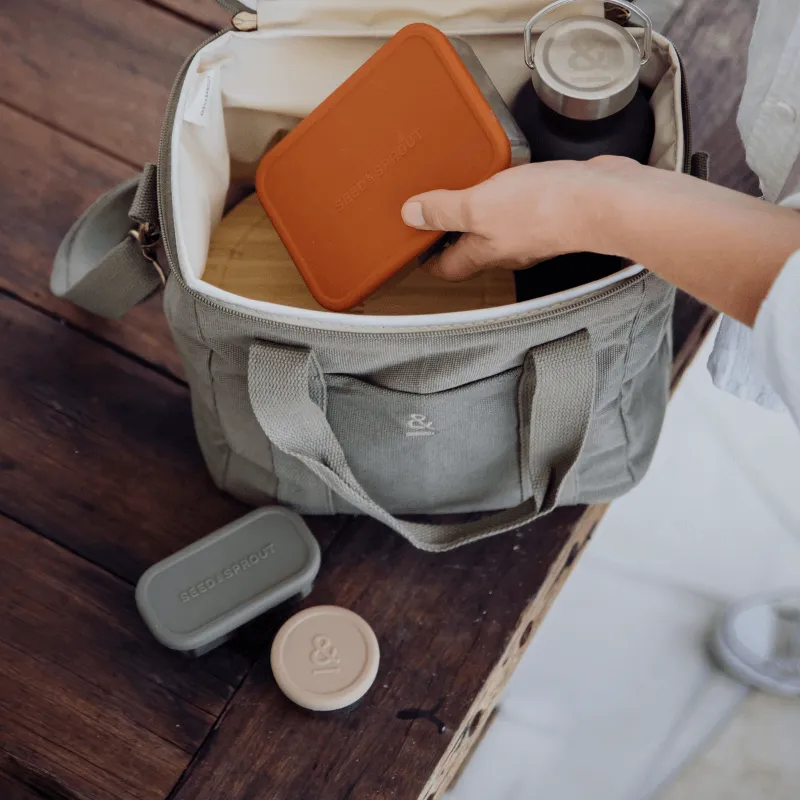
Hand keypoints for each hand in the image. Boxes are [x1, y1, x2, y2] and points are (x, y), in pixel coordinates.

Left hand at [401, 156, 642, 280]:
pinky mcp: (554, 210)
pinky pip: (521, 207)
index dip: (429, 261)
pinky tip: (507, 176)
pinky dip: (507, 197)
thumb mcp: (479, 206)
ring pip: (498, 228)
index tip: (413, 251)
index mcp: (487, 253)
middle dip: (452, 236)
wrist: (604, 200)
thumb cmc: (544, 209)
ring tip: (464, 191)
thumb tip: (411, 216)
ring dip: (479, 215)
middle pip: (473, 249)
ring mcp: (533, 231)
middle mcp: (510, 248)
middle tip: (434, 217)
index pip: (451, 267)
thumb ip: (445, 211)